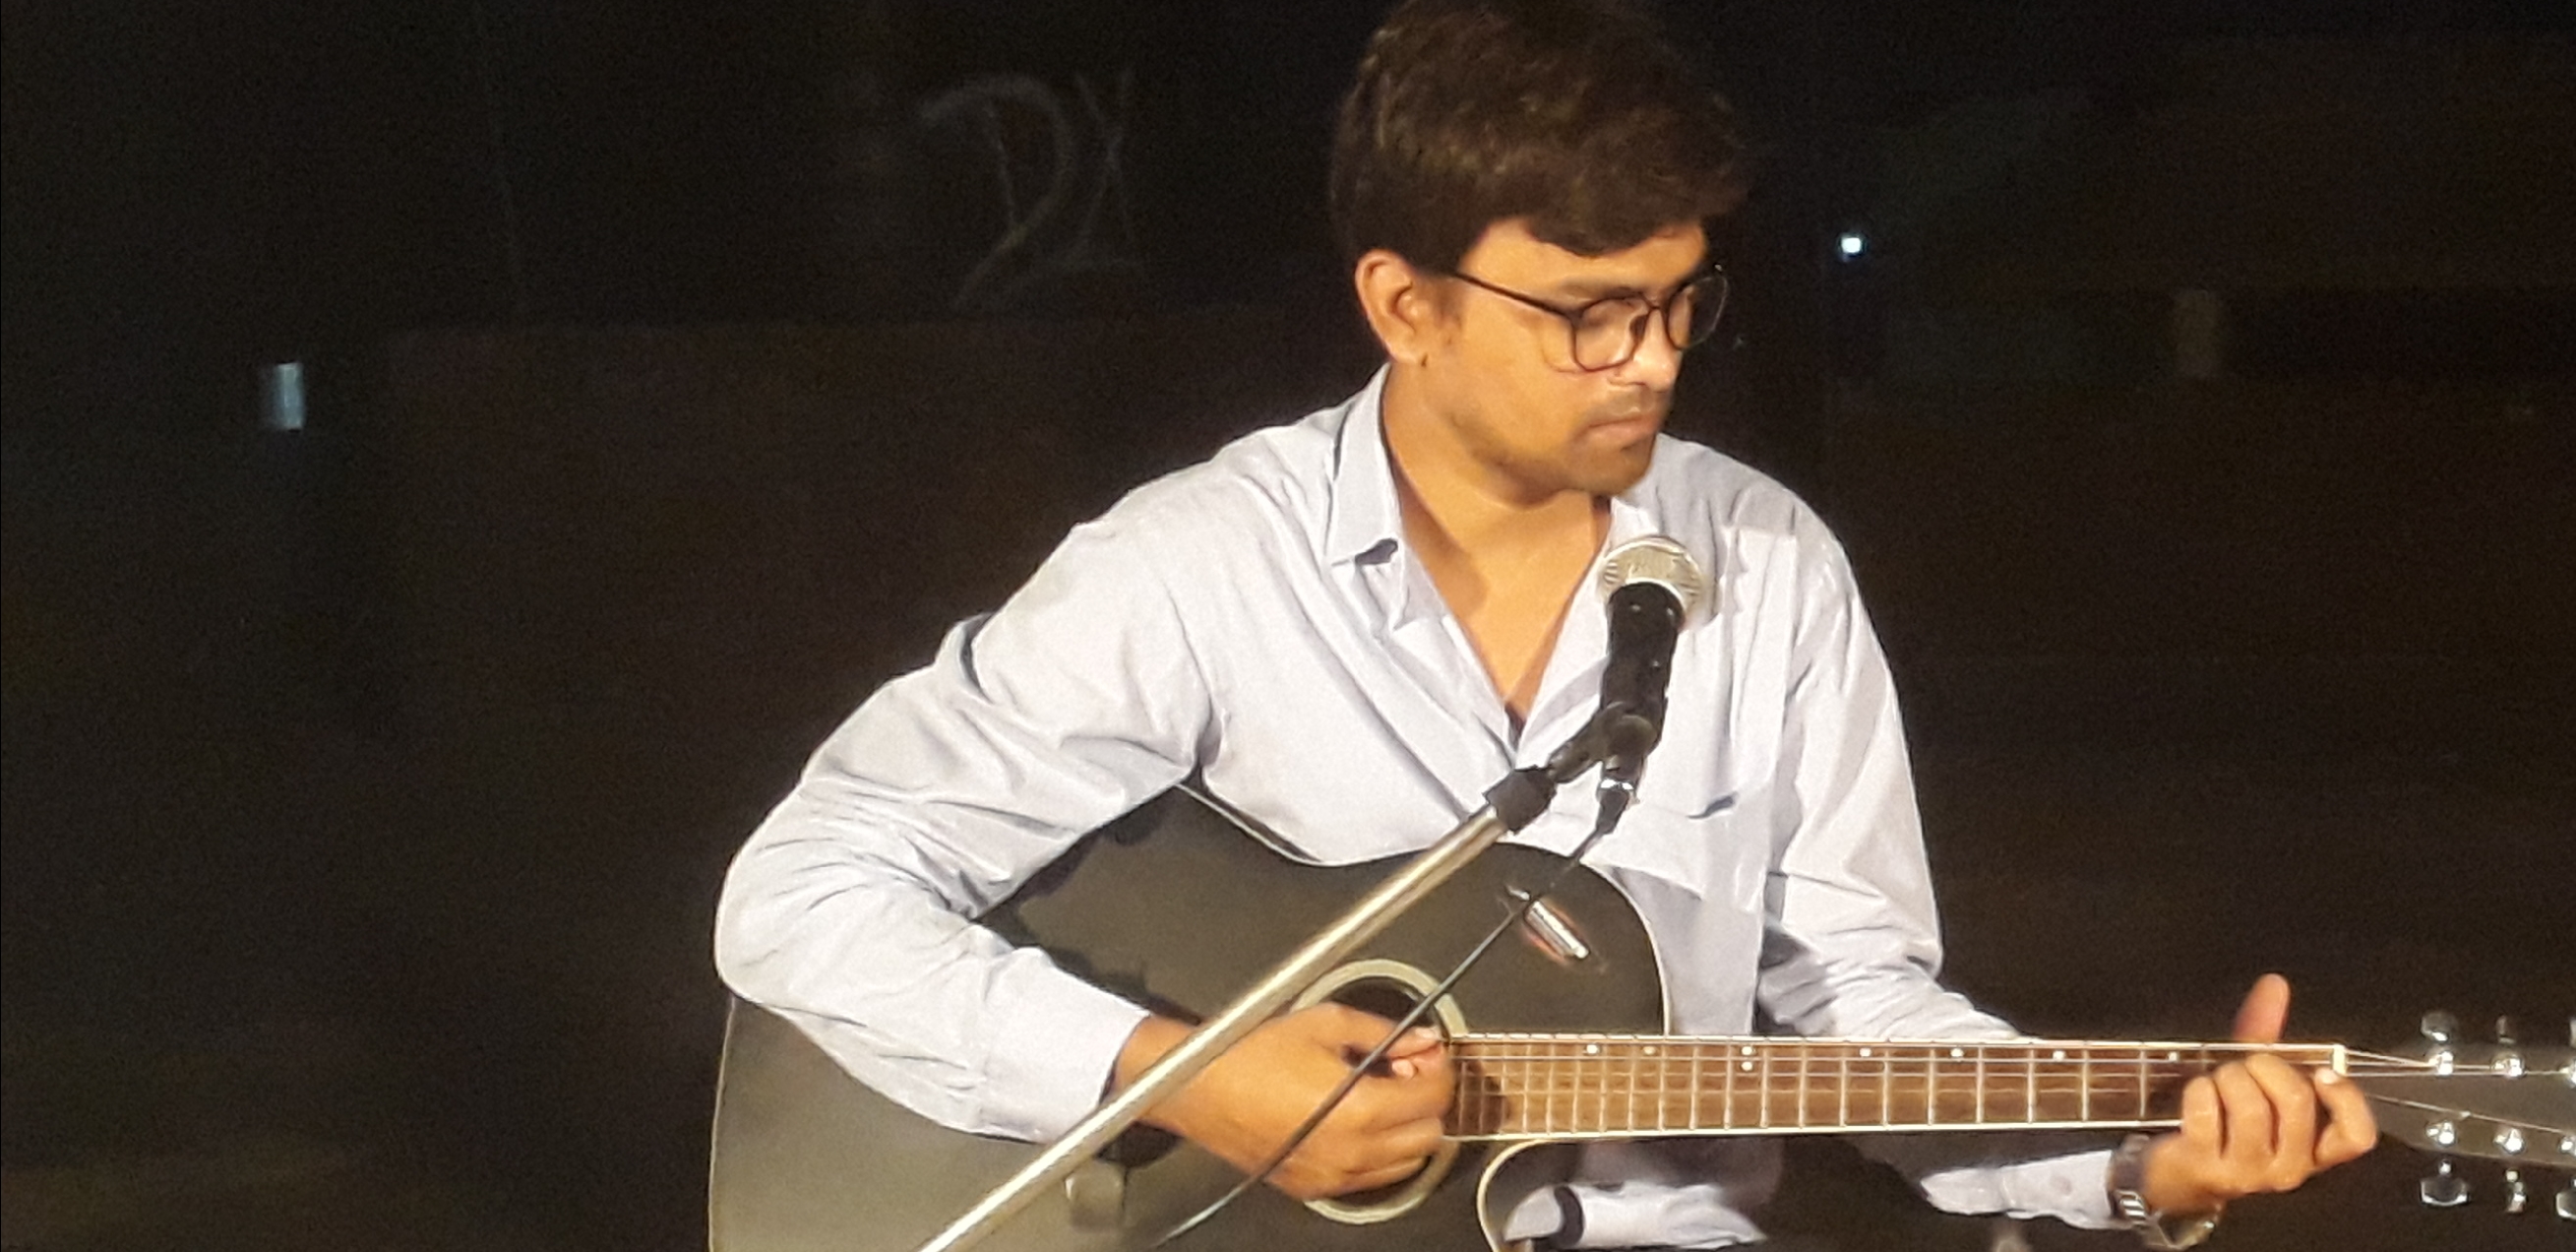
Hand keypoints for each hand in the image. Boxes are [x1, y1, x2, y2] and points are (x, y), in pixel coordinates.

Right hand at [1115, 1003, 1451, 1199]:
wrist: (1198, 1087)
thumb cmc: (1253, 1052)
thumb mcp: (1325, 1023)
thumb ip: (1385, 1032)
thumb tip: (1425, 1039)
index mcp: (1360, 1109)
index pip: (1434, 1098)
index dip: (1438, 1069)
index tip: (1426, 1053)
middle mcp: (1352, 1152)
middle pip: (1429, 1135)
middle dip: (1425, 1099)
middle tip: (1401, 1070)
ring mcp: (1333, 1176)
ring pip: (1406, 1162)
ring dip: (1405, 1128)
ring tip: (1377, 1094)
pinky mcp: (1314, 1188)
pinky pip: (1371, 1177)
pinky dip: (1378, 1151)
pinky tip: (1353, 1119)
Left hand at [2140, 973, 2378, 1215]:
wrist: (2177, 1171)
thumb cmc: (2223, 1121)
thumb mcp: (2252, 1079)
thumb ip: (2267, 1035)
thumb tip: (2274, 984)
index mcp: (2314, 1148)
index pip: (2357, 1137)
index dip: (2347, 1100)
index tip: (2321, 1071)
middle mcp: (2290, 1167)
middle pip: (2296, 1102)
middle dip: (2264, 1066)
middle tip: (2245, 1066)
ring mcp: (2250, 1173)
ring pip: (2250, 1106)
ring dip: (2227, 1077)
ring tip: (2218, 1081)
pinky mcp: (2209, 1169)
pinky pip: (2207, 1112)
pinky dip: (2199, 1090)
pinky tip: (2198, 1093)